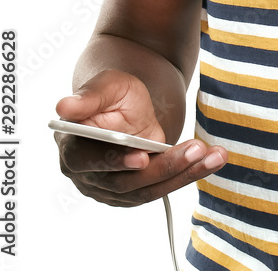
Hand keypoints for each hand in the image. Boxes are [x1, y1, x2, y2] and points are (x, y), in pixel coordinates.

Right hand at [54, 69, 226, 206]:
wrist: (129, 105)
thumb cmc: (114, 94)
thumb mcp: (105, 86)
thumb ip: (88, 97)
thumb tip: (64, 106)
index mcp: (73, 149)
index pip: (89, 162)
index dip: (114, 161)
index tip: (142, 157)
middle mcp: (89, 176)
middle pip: (125, 182)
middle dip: (164, 167)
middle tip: (195, 150)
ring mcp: (112, 188)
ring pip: (148, 189)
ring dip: (184, 174)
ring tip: (214, 156)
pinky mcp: (136, 190)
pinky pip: (162, 187)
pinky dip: (188, 175)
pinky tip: (212, 160)